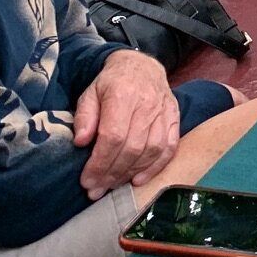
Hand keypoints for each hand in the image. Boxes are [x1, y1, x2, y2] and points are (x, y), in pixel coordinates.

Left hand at [74, 50, 179, 200]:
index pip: (113, 136)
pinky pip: (170, 147)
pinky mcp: (175, 118)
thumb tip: (81, 142)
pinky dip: (156, 167)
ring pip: (152, 150)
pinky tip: (138, 179)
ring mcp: (164, 111)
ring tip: (112, 185)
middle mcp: (147, 103)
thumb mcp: (90, 93)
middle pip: (133, 147)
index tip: (87, 179)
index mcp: (123, 95)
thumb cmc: (111, 83)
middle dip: (112, 173)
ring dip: (131, 172)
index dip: (100, 162)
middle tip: (96, 189)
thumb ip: (84, 117)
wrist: (142, 66)